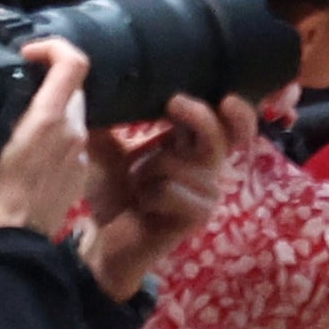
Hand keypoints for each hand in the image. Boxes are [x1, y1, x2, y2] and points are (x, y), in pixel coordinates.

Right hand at [0, 41, 92, 237]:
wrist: (11, 246)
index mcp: (49, 119)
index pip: (74, 62)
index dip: (54, 47)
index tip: (25, 54)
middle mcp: (74, 131)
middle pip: (73, 87)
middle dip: (47, 79)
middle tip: (14, 87)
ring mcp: (81, 153)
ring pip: (74, 113)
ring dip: (50, 107)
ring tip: (15, 119)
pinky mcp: (80, 172)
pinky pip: (73, 140)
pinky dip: (55, 134)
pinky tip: (27, 150)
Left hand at [80, 92, 263, 302]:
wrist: (106, 241)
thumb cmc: (113, 196)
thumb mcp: (105, 153)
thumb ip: (108, 123)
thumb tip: (92, 87)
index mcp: (191, 148)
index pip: (225, 123)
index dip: (237, 111)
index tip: (226, 96)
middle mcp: (206, 167)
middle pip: (221, 135)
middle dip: (199, 116)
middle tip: (174, 102)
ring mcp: (207, 192)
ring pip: (179, 163)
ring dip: (147, 171)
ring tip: (138, 187)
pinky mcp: (199, 215)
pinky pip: (171, 190)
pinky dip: (149, 195)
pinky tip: (144, 207)